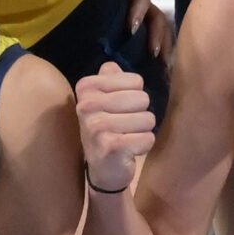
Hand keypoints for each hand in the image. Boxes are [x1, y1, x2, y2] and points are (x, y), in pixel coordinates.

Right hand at [76, 62, 155, 191]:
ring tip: (126, 138)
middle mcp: (86, 105)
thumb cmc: (107, 128)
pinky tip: (128, 150)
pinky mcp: (110, 146)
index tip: (118, 109)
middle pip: (142, 98)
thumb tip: (111, 66)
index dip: (134, 96)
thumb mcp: (104, 100)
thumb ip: (109, 80)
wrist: (102, 167)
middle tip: (124, 126)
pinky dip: (144, 146)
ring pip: (147, 119)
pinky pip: (147, 138)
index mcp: (86, 87)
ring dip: (142, 131)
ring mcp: (96, 126)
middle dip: (140, 114)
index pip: (136, 81)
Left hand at [104, 0, 173, 62]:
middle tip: (153, 53)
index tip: (132, 29)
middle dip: (156, 34)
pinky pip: (158, 36)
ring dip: (164, 44)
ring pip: (160, 27)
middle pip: (155, 15)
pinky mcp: (141, 23)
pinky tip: (162, 69)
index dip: (138, 12)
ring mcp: (142, 10)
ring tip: (163, 65)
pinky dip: (162, 50)